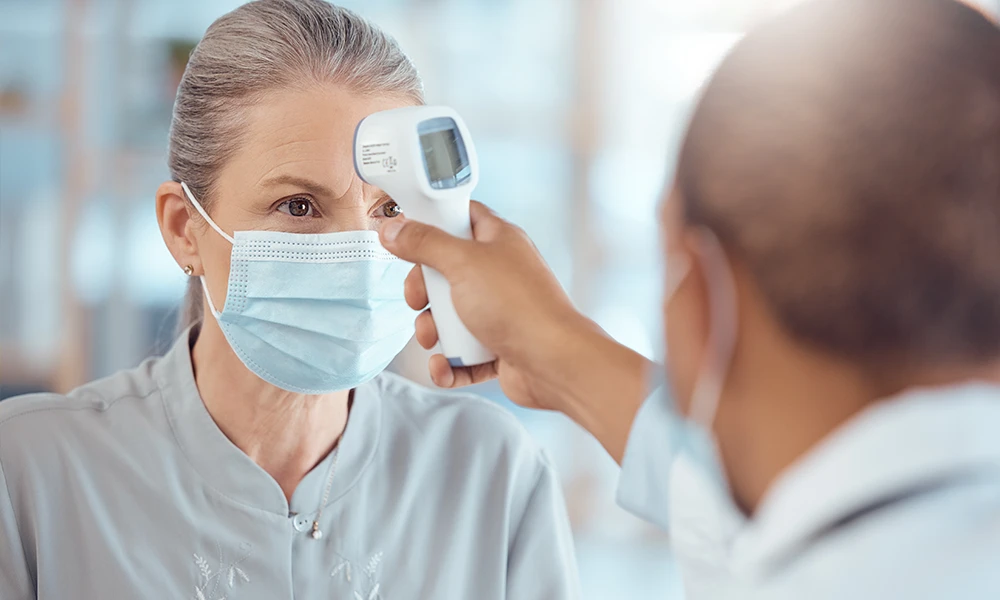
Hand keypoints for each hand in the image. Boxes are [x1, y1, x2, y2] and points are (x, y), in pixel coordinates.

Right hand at [380, 202, 653, 462]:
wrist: (553, 362)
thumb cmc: (517, 305)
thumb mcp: (462, 263)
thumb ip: (424, 243)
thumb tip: (393, 229)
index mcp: (498, 241)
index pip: (461, 217)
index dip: (434, 222)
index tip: (407, 236)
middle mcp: (499, 273)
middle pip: (446, 272)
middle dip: (424, 292)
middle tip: (418, 300)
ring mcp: (499, 311)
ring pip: (450, 315)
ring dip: (433, 331)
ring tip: (433, 340)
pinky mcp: (498, 346)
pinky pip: (462, 353)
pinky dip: (450, 363)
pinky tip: (445, 368)